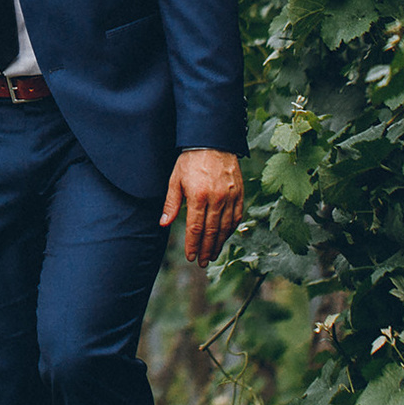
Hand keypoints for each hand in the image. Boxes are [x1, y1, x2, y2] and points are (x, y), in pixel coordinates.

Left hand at [162, 148, 243, 264]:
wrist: (213, 141)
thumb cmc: (190, 160)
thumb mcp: (175, 179)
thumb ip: (171, 204)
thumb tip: (164, 224)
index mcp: (198, 196)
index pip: (196, 228)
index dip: (193, 245)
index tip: (191, 256)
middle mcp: (217, 199)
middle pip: (211, 232)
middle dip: (206, 249)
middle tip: (202, 262)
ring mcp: (230, 197)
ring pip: (226, 227)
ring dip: (219, 243)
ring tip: (212, 254)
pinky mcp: (239, 193)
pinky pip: (236, 217)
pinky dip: (230, 230)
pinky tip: (224, 237)